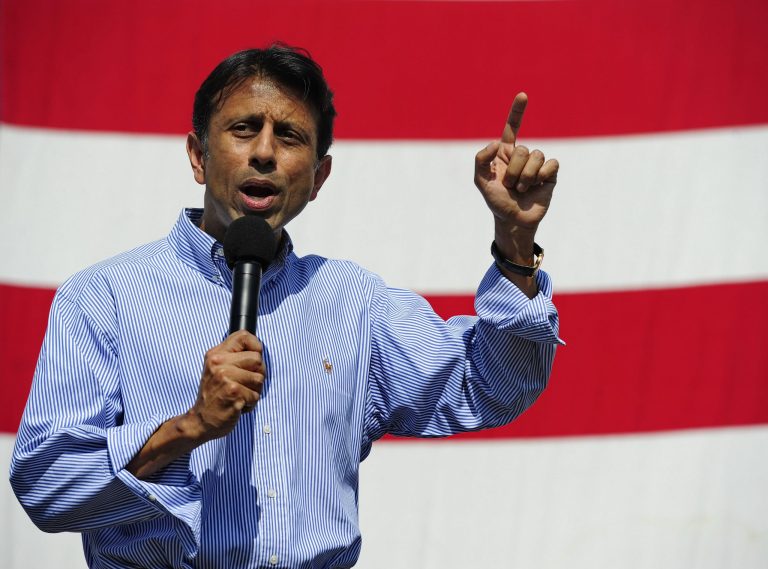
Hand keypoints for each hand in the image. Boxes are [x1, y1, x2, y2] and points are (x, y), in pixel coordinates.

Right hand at [188, 330, 265, 441]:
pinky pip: (256, 395)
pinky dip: (251, 403)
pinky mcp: (233, 393)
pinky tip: (238, 405)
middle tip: (245, 385)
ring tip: (239, 396)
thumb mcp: (217, 369)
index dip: (255, 346)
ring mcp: (225, 378)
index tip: (252, 361)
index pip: (243, 336)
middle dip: (258, 374)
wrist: (200, 421)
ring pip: (259, 378)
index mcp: (215, 354)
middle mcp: (218, 363)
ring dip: (254, 391)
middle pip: (257, 359)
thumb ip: (233, 357)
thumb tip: (258, 349)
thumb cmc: (215, 395)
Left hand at [474, 93, 558, 250]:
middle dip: (514, 170)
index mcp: (505, 153)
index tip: (523, 95)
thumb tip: (497, 142)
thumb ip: (481, 160)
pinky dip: (542, 175)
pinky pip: (551, 164)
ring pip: (536, 156)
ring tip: (521, 189)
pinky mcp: (550, 174)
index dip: (518, 111)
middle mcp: (521, 156)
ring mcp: (537, 164)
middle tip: (510, 185)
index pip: (512, 127)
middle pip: (522, 149)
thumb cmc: (496, 201)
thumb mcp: (481, 181)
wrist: (513, 220)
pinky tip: (538, 185)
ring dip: (526, 176)